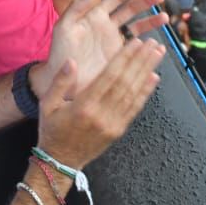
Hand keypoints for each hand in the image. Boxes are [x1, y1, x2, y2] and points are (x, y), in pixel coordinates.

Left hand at [31, 0, 167, 96]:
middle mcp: (108, 27)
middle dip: (146, 2)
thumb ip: (76, 8)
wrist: (61, 80)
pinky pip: (137, 49)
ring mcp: (115, 43)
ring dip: (151, 21)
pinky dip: (148, 45)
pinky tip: (157, 43)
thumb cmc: (59, 53)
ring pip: (137, 28)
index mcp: (95, 16)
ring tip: (164, 17)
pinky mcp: (119, 59)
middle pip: (131, 10)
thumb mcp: (63, 27)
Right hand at [35, 36, 163, 168]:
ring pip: (134, 93)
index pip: (109, 76)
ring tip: (157, 54)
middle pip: (126, 82)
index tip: (135, 42)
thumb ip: (60, 81)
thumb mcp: (47, 104)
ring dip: (147, 71)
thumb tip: (72, 61)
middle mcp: (102, 115)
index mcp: (84, 106)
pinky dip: (146, 91)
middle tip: (154, 43)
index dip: (124, 58)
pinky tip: (154, 77)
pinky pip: (135, 108)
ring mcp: (113, 124)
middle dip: (141, 60)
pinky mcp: (119, 130)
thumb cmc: (52, 130)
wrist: (60, 162)